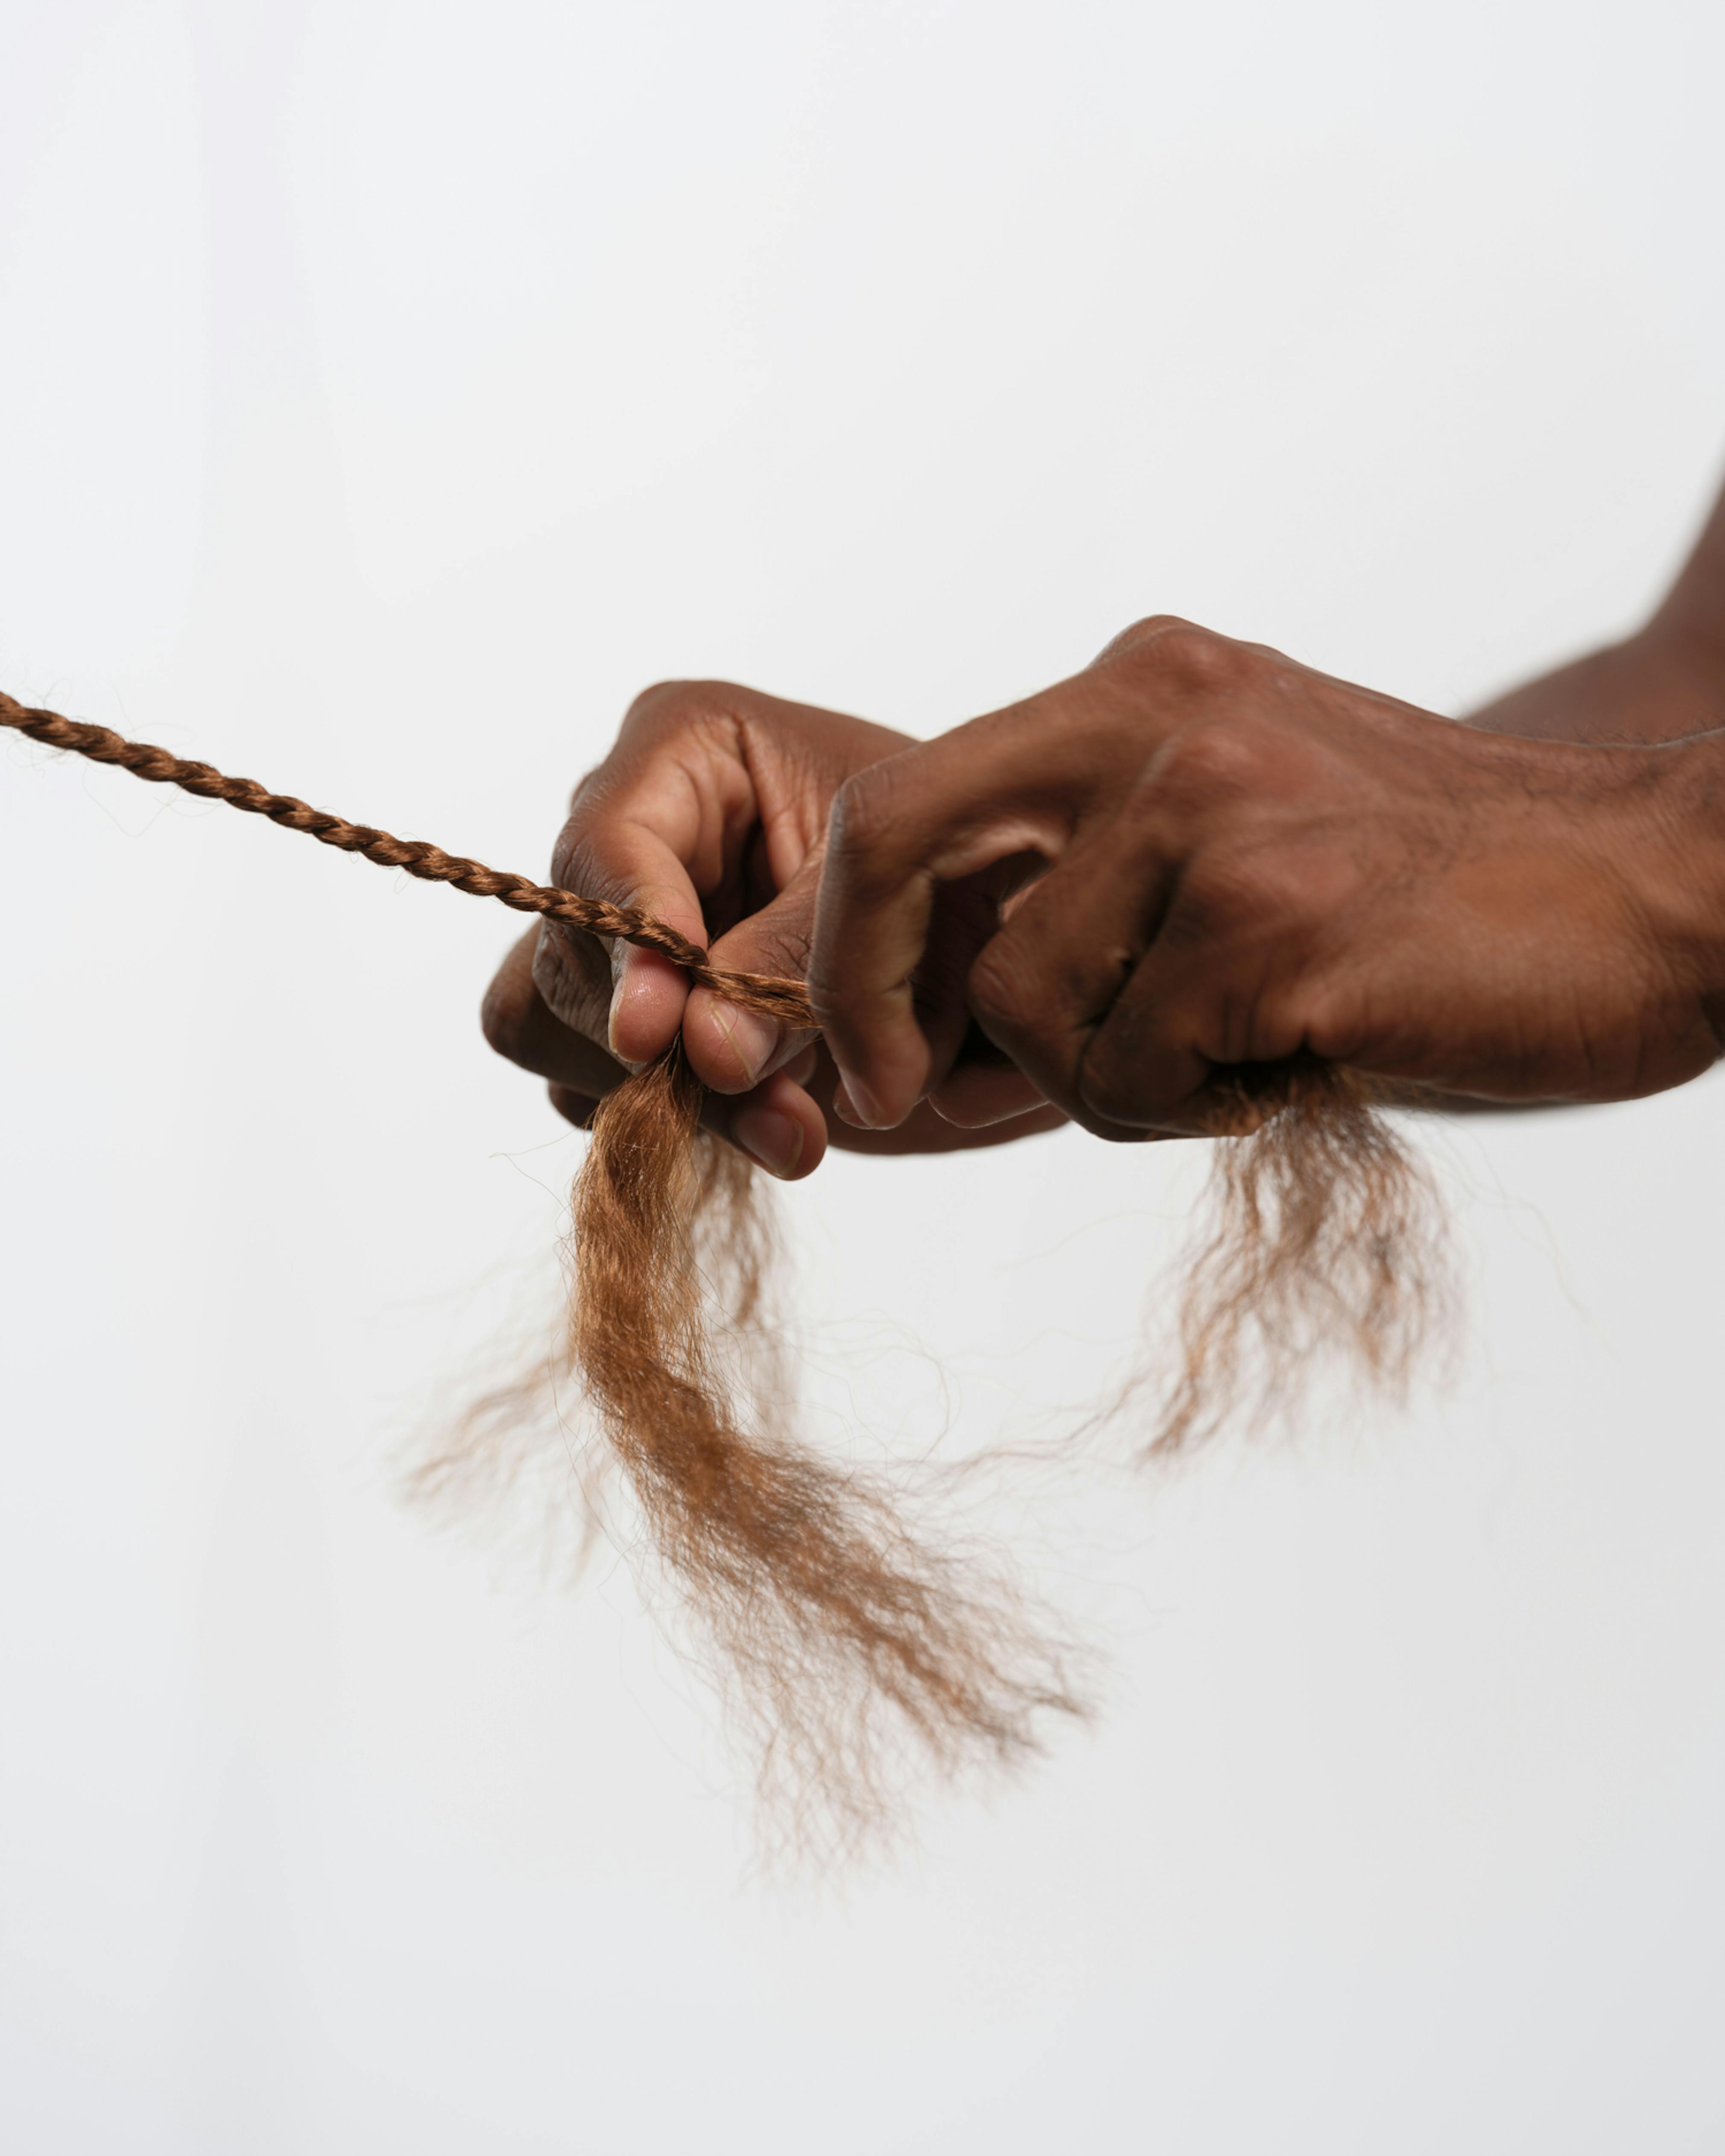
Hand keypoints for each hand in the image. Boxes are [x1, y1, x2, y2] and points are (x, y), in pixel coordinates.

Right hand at [479, 679, 1067, 1172]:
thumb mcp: (898, 898)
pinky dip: (672, 1124)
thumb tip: (703, 1054)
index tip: (656, 1036)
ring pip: (546, 1025)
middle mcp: (628, 832)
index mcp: (684, 748)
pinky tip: (769, 1123)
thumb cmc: (962, 873)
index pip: (605, 845)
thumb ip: (794, 967)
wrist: (998, 945)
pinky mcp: (629, 1017)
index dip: (628, 945)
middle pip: (567, 949)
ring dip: (662, 1094)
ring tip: (790, 1121)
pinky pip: (582, 1087)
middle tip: (772, 1103)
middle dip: (661, 1045)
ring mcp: (614, 931)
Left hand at [807, 616, 1724, 1136]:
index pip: (909, 795)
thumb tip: (936, 1034)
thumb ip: (1095, 893)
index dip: (849, 934)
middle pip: (897, 842)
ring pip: (1031, 1007)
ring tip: (1241, 1054)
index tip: (863, 1050)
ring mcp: (1214, 812)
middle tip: (899, 1104)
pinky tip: (1296, 1064)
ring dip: (1109, 1081)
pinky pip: (1131, 1076)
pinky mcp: (1271, 921)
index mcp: (1143, 688)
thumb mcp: (1243, 840)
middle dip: (865, 994)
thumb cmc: (1440, 898)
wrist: (1660, 893)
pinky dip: (1195, 1109)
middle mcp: (1158, 719)